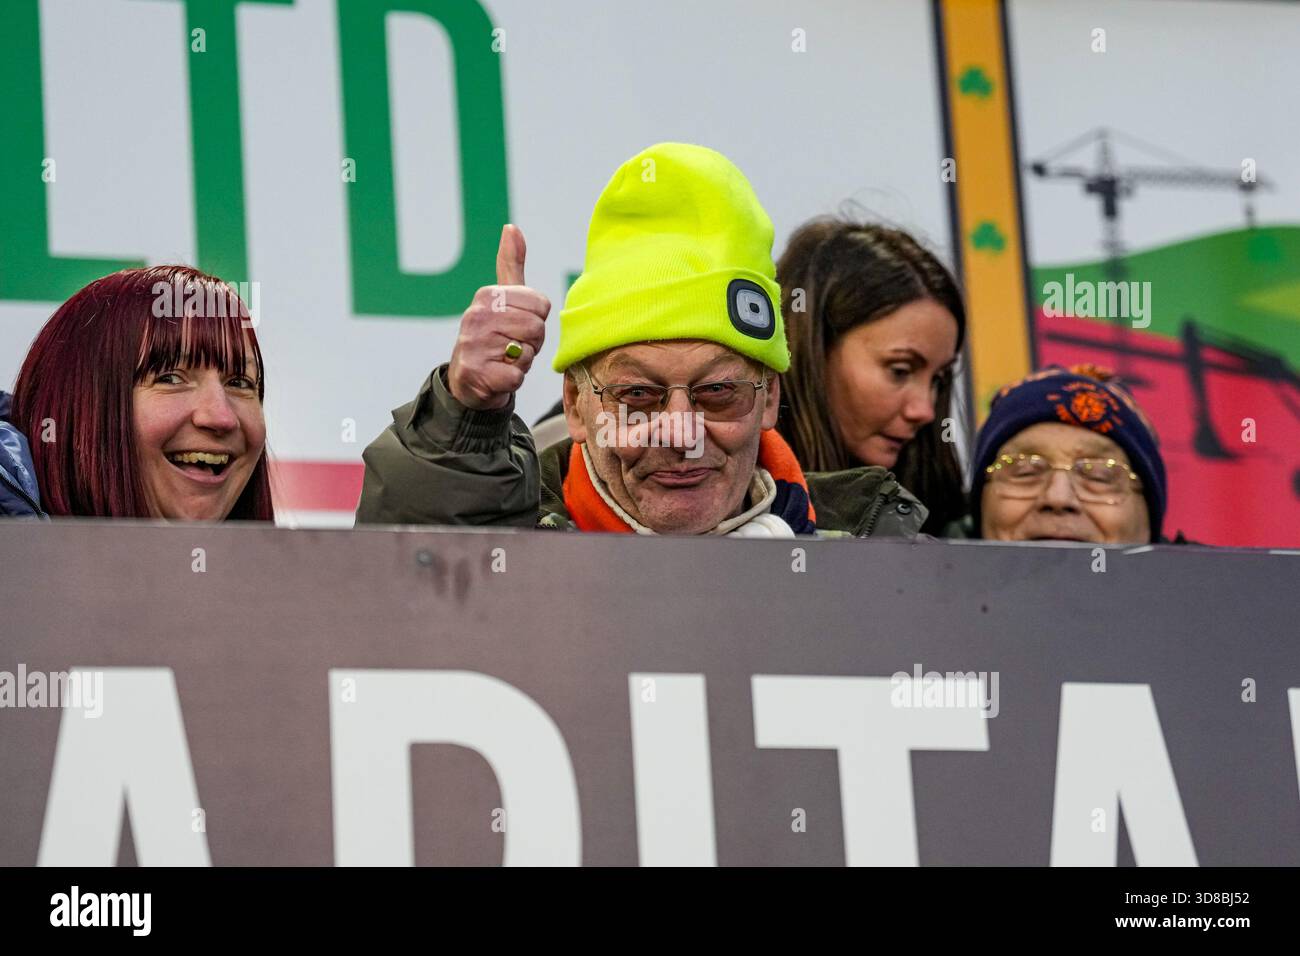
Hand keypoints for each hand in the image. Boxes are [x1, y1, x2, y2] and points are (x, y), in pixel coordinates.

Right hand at [447, 224, 550, 410]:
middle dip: (531, 343)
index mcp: (487, 295)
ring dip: (522, 362)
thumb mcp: (501, 299)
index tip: (517, 327)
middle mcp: (476, 316)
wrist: (467, 381)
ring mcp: (474, 345)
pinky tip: (497, 377)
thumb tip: (512, 227)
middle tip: (511, 347)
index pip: (541, 305)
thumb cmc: (493, 337)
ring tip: (503, 360)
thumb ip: (510, 264)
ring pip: (528, 353)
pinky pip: (516, 377)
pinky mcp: (478, 374)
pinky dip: (513, 381)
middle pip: (536, 329)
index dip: (536, 321)